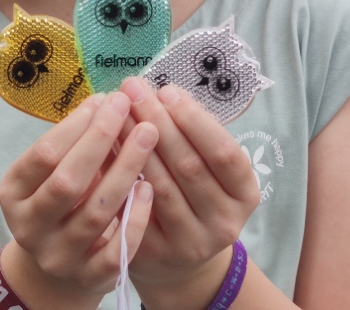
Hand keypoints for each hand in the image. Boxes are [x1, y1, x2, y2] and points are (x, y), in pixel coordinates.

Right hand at [0, 92, 157, 307]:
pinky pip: (116, 250)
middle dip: (100, 140)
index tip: (104, 100)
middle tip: (128, 108)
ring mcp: (59, 257)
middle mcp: (30, 228)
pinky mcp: (89, 278)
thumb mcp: (52, 174)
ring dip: (125, 170)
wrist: (57, 269)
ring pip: (96, 214)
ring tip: (147, 136)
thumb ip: (73, 145)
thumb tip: (107, 103)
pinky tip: (149, 188)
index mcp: (13, 194)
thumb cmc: (60, 202)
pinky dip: (135, 217)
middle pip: (67, 182)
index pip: (43, 155)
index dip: (75, 125)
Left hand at [119, 78, 259, 305]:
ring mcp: (190, 243)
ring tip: (116, 111)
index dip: (196, 120)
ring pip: (160, 185)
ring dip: (134, 143)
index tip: (167, 91)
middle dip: (158, 121)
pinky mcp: (155, 254)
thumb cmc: (193, 195)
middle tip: (133, 89)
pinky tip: (105, 147)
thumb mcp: (209, 169)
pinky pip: (134, 206)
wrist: (179, 260)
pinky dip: (119, 172)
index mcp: (244, 195)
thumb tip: (157, 92)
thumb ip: (192, 136)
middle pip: (190, 165)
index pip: (224, 153)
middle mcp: (224, 223)